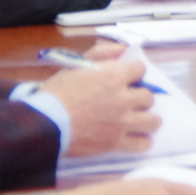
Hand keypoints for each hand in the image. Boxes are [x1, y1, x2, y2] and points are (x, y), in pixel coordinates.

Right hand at [37, 56, 158, 156]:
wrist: (43, 124)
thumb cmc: (56, 93)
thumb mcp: (75, 66)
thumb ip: (101, 54)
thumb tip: (122, 49)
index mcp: (114, 77)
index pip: (141, 69)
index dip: (133, 73)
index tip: (127, 79)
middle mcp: (123, 99)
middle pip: (149, 97)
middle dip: (139, 98)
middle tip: (129, 102)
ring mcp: (122, 123)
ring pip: (152, 121)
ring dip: (147, 119)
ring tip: (138, 120)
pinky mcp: (115, 143)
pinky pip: (141, 144)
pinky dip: (142, 142)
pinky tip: (137, 138)